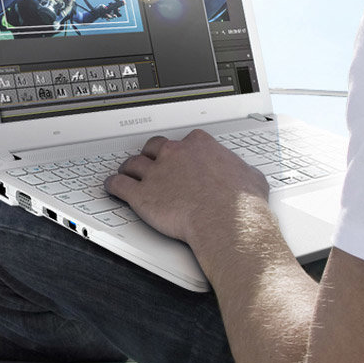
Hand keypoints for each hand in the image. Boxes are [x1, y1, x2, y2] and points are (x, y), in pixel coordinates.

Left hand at [105, 129, 269, 245]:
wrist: (228, 221)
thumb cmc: (242, 203)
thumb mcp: (251, 177)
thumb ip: (242, 171)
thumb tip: (248, 176)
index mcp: (199, 145)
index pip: (183, 141)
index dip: (179, 151)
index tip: (179, 158)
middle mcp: (174, 154)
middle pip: (154, 147)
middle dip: (151, 155)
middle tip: (151, 163)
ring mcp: (156, 173)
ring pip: (133, 164)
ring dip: (129, 169)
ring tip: (126, 173)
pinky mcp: (142, 195)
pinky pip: (119, 184)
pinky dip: (113, 185)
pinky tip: (112, 187)